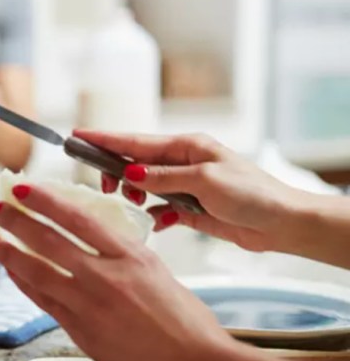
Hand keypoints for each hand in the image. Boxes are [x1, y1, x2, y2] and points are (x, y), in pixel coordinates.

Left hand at [0, 186, 237, 360]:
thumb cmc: (187, 325)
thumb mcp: (159, 275)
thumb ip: (124, 259)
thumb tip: (97, 247)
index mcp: (131, 256)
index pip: (78, 218)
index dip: (46, 201)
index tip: (26, 189)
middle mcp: (106, 276)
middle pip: (49, 240)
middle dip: (17, 220)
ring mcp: (90, 304)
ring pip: (37, 270)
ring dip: (8, 252)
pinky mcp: (81, 330)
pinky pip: (43, 300)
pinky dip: (24, 283)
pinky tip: (12, 272)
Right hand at [74, 129, 311, 252]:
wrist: (282, 223)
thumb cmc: (252, 194)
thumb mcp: (204, 182)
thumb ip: (164, 178)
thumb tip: (130, 172)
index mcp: (187, 147)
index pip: (136, 142)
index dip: (105, 140)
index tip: (78, 136)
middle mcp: (183, 163)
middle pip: (135, 163)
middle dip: (117, 173)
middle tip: (109, 188)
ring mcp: (185, 186)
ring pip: (144, 187)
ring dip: (136, 195)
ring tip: (134, 203)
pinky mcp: (190, 209)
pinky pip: (159, 209)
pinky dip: (154, 216)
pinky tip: (156, 222)